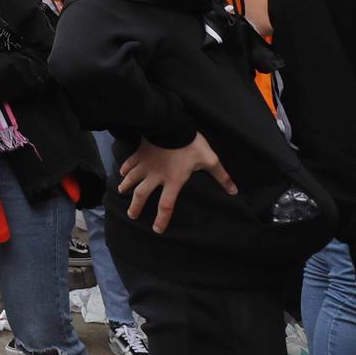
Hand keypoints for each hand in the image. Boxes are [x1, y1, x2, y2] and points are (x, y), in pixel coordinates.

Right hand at [119, 133, 235, 232]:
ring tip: (121, 192)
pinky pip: (129, 163)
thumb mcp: (210, 160)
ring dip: (126, 187)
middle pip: (142, 195)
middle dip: (136, 207)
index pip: (166, 205)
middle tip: (132, 215)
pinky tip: (121, 172)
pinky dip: (124, 168)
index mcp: (173, 181)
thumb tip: (234, 190)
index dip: (161, 219)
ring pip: (131, 179)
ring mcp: (146, 164)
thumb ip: (221, 176)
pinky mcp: (140, 153)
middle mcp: (156, 176)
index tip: (157, 229)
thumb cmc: (191, 144)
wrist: (171, 125)